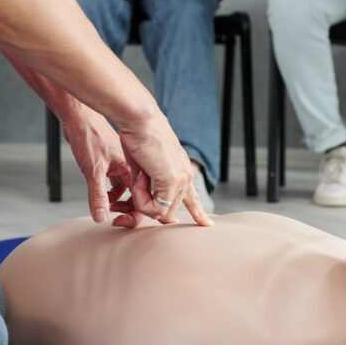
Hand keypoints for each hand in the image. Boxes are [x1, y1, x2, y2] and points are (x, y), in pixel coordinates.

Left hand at [59, 106, 139, 225]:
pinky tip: (104, 195)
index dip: (136, 213)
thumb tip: (101, 217)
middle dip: (130, 210)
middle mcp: (133, 168)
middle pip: (141, 198)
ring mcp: (125, 165)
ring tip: (108, 207)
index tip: (121, 220)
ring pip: (131, 191)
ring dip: (122, 201)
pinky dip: (115, 192)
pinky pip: (122, 183)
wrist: (80, 117)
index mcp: (134, 169)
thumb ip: (98, 196)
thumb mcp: (93, 170)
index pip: (145, 199)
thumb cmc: (89, 136)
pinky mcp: (116, 163)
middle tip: (116, 219)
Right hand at [114, 108, 212, 227]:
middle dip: (146, 203)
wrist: (140, 119)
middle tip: (138, 179)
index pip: (194, 199)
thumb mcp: (145, 167)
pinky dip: (142, 199)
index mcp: (183, 171)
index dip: (199, 213)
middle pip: (167, 211)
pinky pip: (155, 209)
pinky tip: (140, 178)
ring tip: (139, 175)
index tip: (207, 225)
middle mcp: (186, 177)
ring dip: (142, 199)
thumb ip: (150, 187)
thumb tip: (152, 208)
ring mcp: (182, 180)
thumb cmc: (137, 137)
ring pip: (160, 213)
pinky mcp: (173, 182)